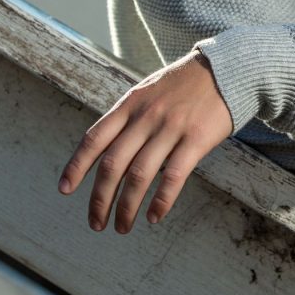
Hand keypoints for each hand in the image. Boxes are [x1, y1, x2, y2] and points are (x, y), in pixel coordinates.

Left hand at [57, 50, 233, 233]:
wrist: (229, 68)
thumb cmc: (187, 83)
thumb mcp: (151, 90)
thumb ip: (130, 116)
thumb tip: (111, 153)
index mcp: (131, 103)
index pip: (95, 138)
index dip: (77, 165)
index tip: (65, 189)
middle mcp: (147, 116)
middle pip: (114, 164)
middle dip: (100, 198)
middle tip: (96, 222)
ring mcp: (172, 127)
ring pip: (140, 175)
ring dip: (127, 206)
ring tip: (122, 226)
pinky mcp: (197, 138)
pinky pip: (173, 176)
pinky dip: (161, 200)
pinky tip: (154, 216)